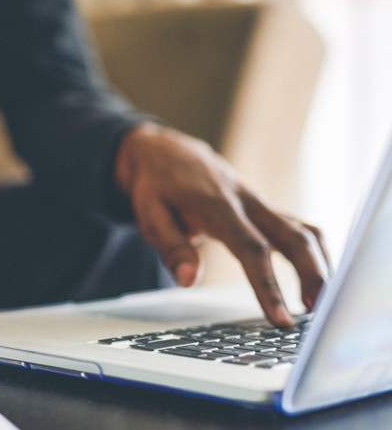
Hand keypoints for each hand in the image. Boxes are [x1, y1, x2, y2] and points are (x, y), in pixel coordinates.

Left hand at [115, 123, 330, 325]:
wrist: (166, 153)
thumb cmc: (157, 186)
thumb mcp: (149, 215)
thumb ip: (171, 248)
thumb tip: (189, 281)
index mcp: (217, 205)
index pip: (251, 249)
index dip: (268, 285)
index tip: (280, 318)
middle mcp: (247, 202)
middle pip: (294, 237)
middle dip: (312, 275)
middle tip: (318, 314)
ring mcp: (260, 204)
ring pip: (304, 231)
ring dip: (320, 266)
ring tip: (321, 305)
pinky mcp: (265, 209)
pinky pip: (300, 228)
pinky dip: (315, 254)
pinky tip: (319, 280)